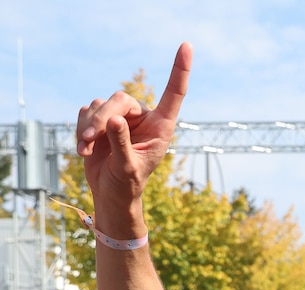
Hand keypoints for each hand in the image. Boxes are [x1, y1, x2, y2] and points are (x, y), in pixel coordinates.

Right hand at [76, 43, 192, 225]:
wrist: (111, 193)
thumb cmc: (127, 184)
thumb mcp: (127, 168)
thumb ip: (122, 144)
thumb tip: (115, 119)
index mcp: (161, 126)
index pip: (173, 93)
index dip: (179, 69)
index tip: (187, 46)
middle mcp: (143, 117)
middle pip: (119, 99)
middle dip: (101, 118)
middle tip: (89, 139)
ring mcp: (121, 117)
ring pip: (99, 104)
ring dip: (89, 127)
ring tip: (86, 149)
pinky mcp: (101, 120)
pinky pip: (86, 111)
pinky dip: (81, 128)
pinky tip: (84, 148)